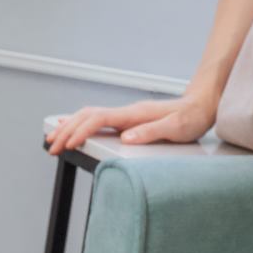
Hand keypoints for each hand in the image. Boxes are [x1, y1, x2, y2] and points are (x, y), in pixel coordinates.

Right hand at [45, 93, 217, 154]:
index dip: (80, 131)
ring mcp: (127, 115)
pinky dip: (81, 124)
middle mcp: (127, 112)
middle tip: (50, 147)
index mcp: (134, 114)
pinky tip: (73, 129)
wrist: (203, 104)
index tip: (67, 144)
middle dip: (66, 131)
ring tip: (52, 139)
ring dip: (69, 126)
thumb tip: (125, 138)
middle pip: (87, 116)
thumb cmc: (192, 117)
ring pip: (89, 116)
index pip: (98, 119)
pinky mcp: (129, 120)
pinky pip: (98, 120)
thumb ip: (151, 132)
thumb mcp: (176, 128)